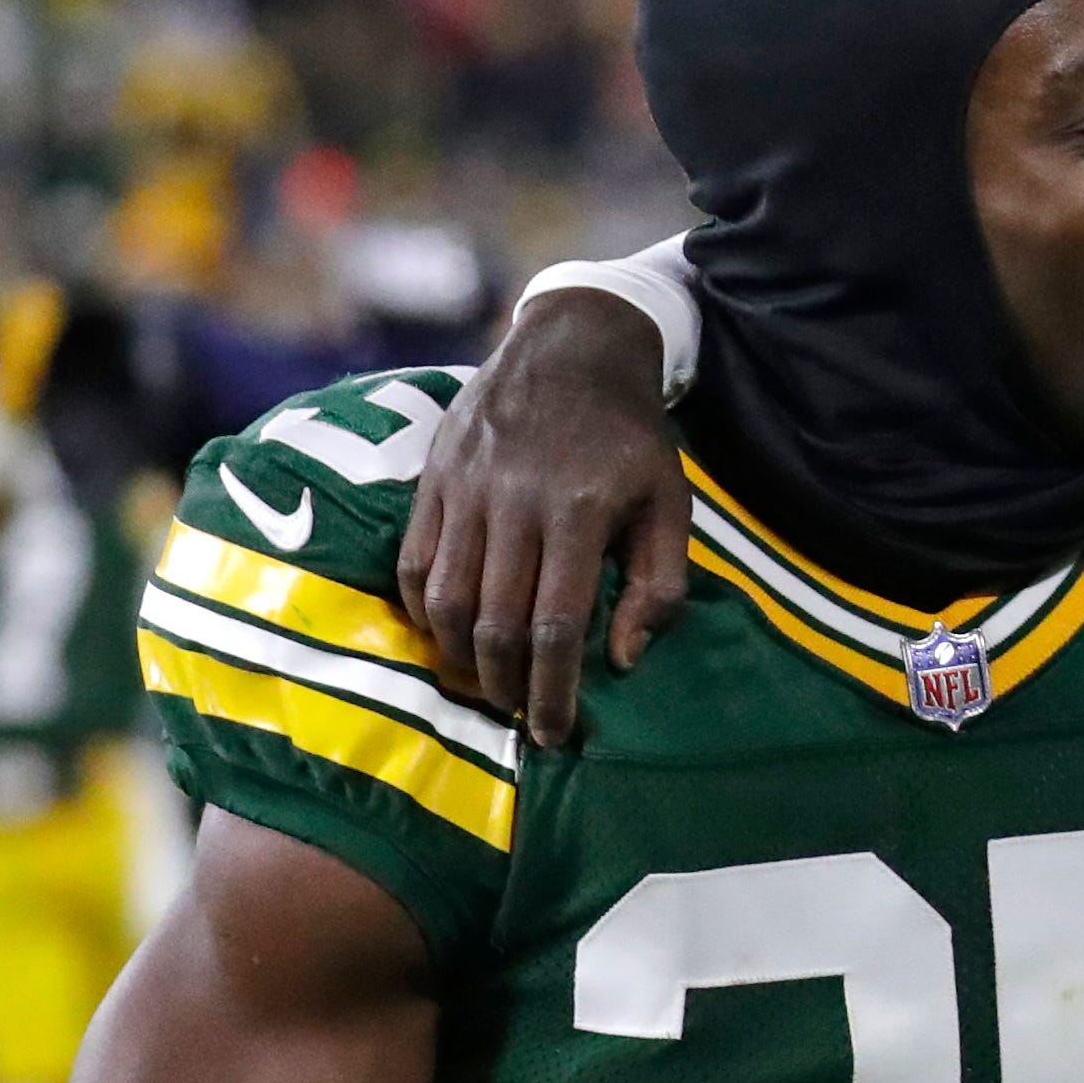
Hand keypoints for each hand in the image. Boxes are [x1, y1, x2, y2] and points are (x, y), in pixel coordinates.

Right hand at [403, 290, 692, 746]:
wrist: (570, 349)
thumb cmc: (629, 437)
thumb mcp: (671, 504)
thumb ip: (659, 586)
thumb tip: (622, 661)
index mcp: (582, 512)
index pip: (556, 626)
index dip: (552, 691)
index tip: (554, 733)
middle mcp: (516, 502)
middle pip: (494, 622)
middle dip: (505, 685)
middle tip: (520, 715)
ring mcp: (465, 489)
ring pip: (445, 599)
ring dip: (460, 658)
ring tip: (485, 685)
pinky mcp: (432, 478)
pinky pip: (412, 562)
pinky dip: (422, 611)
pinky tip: (446, 635)